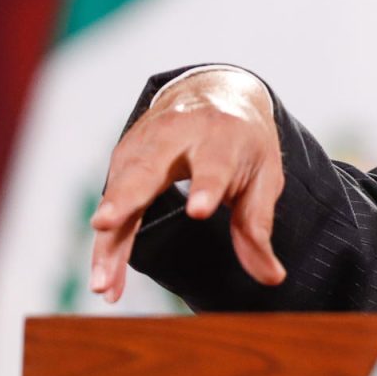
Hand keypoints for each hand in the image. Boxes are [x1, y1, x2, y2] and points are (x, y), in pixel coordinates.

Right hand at [90, 68, 286, 301]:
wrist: (214, 93)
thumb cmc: (242, 142)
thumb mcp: (263, 176)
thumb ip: (259, 226)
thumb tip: (273, 277)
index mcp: (221, 136)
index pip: (214, 164)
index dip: (207, 186)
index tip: (200, 211)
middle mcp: (176, 136)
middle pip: (147, 169)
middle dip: (125, 198)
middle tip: (105, 224)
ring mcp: (143, 144)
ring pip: (119, 193)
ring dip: (108, 239)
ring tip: (103, 282)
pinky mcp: (123, 157)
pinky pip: (112, 204)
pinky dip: (106, 241)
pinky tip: (104, 276)